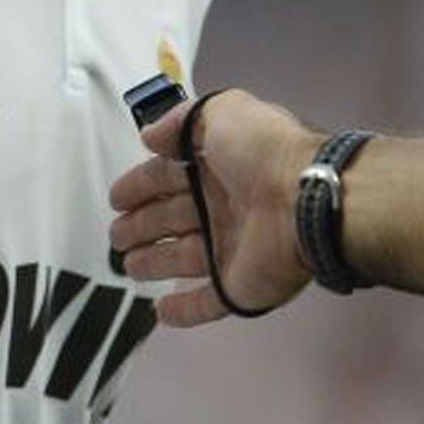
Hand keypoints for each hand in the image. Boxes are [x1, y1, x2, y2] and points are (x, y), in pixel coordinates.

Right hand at [107, 88, 321, 325]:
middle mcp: (226, 207)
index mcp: (221, 167)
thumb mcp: (221, 111)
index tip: (117, 198)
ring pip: (185, 260)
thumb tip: (151, 136)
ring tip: (128, 266)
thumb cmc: (263, 152)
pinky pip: (208, 303)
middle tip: (117, 235)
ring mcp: (233, 250)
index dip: (141, 186)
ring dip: (156, 263)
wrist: (306, 200)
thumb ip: (181, 120)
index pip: (170, 178)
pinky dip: (185, 310)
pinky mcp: (240, 287)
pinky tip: (162, 312)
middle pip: (174, 218)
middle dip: (143, 225)